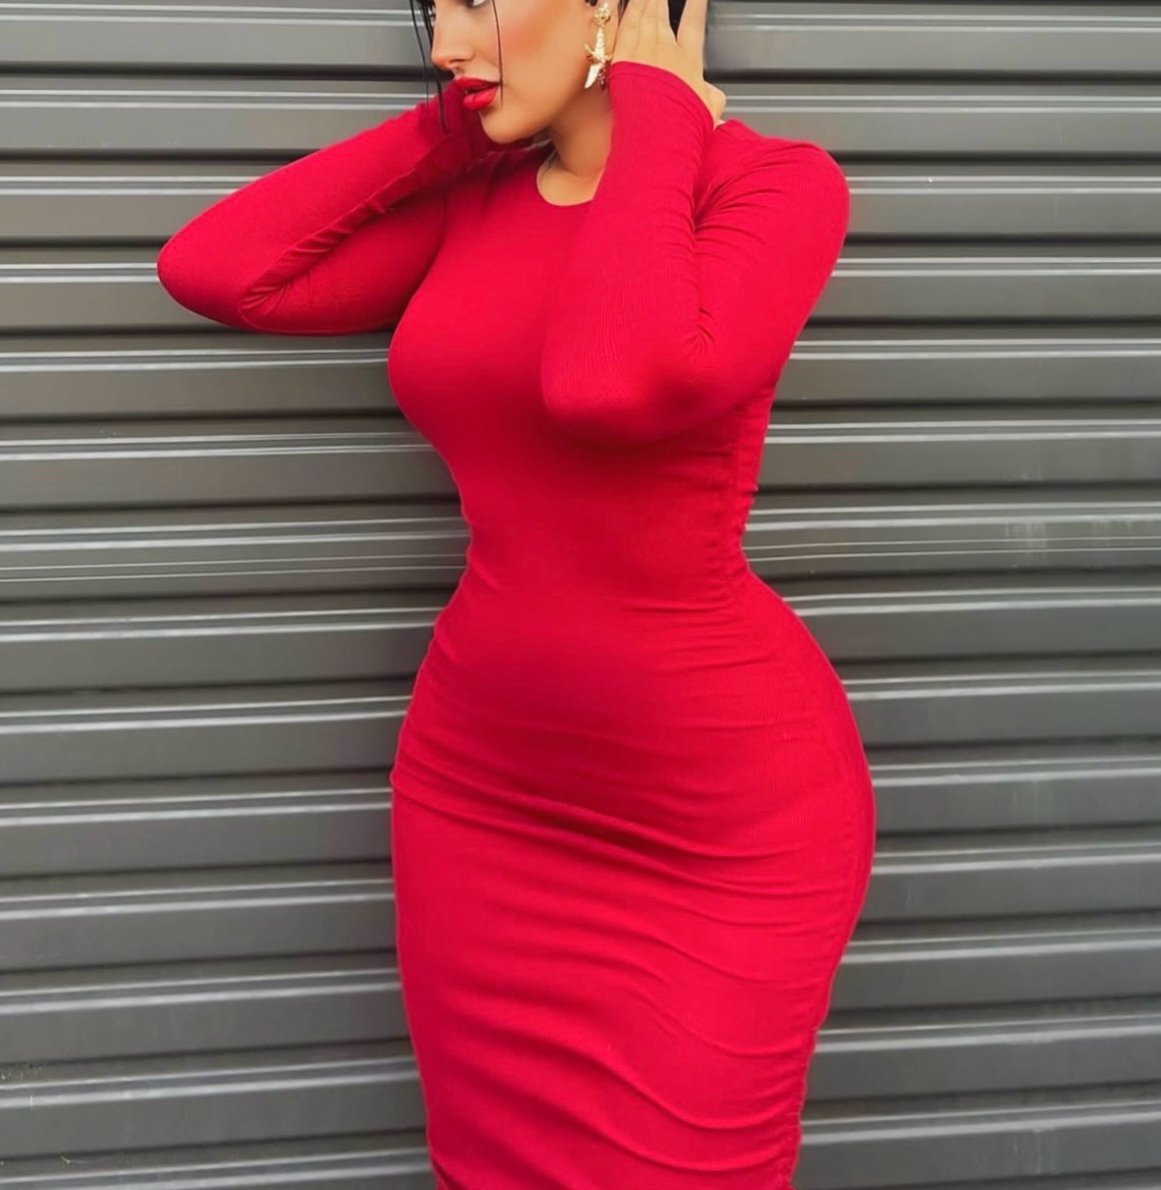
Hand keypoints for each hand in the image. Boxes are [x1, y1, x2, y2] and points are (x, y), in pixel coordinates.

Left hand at [611, 0, 726, 125]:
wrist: (661, 134)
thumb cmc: (682, 128)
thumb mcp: (709, 113)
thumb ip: (713, 99)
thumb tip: (717, 96)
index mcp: (689, 62)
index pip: (694, 25)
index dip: (696, 6)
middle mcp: (667, 52)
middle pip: (662, 15)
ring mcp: (644, 52)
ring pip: (643, 15)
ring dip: (645, 0)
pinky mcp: (623, 59)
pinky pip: (625, 25)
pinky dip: (627, 9)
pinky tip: (626, 1)